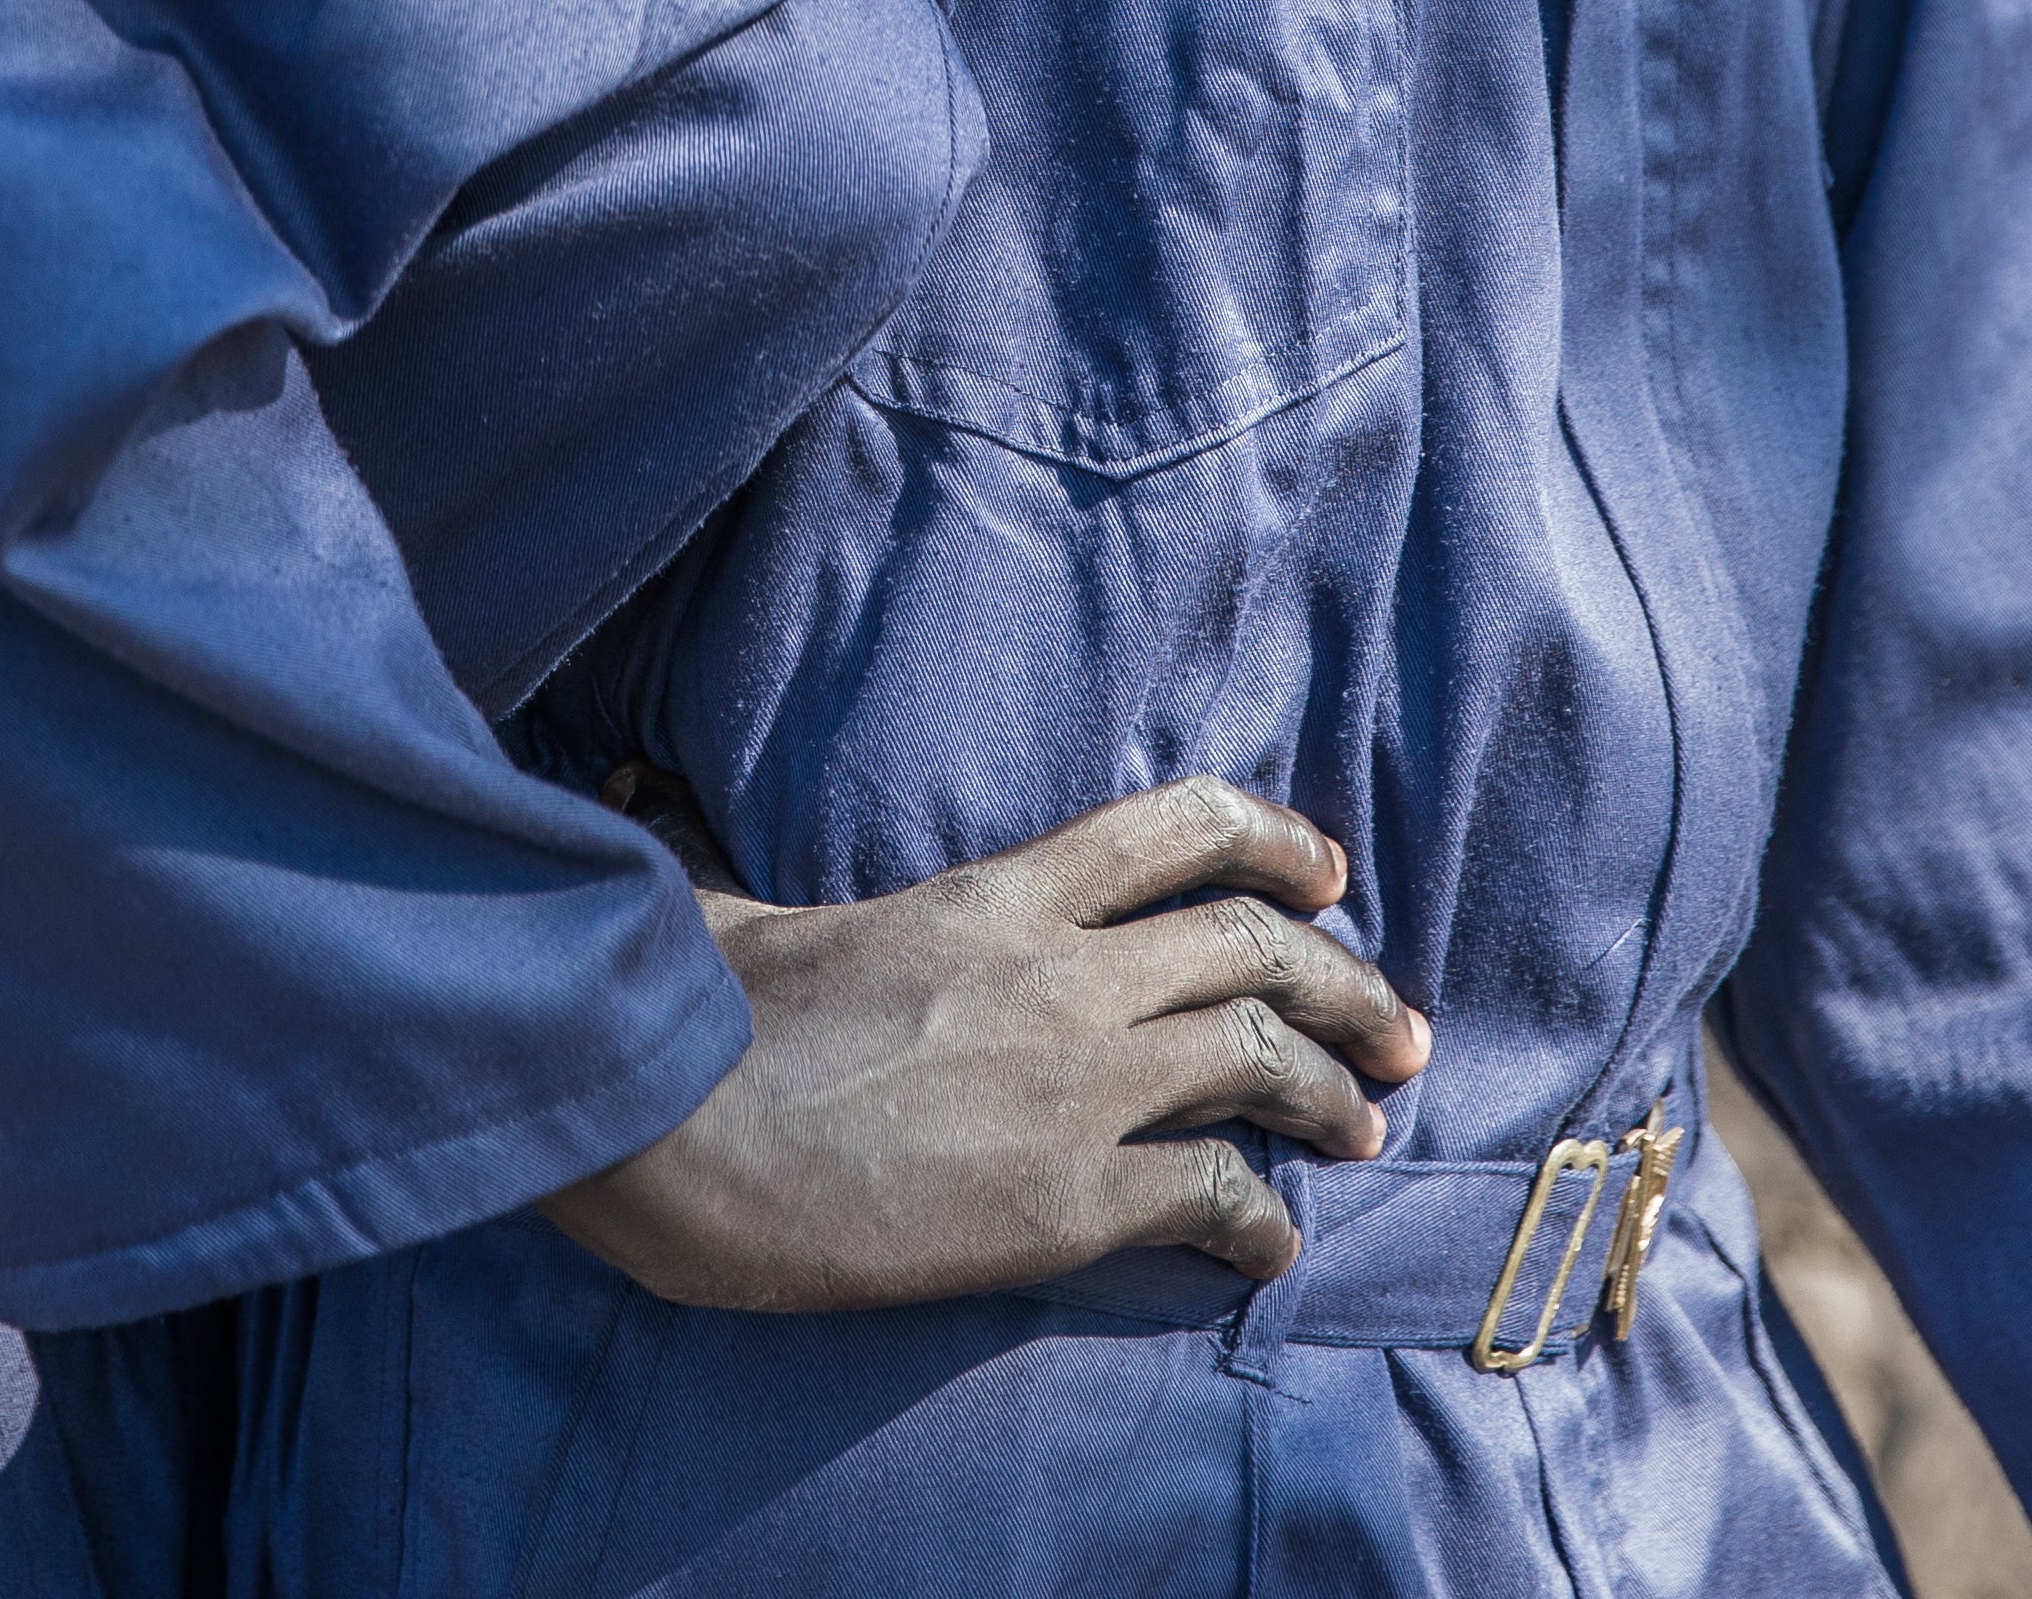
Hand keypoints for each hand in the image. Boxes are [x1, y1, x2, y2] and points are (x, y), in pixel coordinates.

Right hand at [531, 774, 1429, 1311]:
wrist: (679, 1140)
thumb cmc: (691, 1020)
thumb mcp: (723, 904)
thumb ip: (720, 848)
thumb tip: (633, 785)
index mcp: (998, 893)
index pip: (1178, 827)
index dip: (1277, 841)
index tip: (1328, 875)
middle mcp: (1063, 974)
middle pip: (1258, 950)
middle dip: (1349, 987)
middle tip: (1398, 1029)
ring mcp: (1074, 1086)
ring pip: (1263, 1063)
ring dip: (1332, 1097)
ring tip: (1362, 1129)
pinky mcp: (1066, 1200)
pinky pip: (1214, 1197)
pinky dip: (1260, 1221)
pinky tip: (1268, 1247)